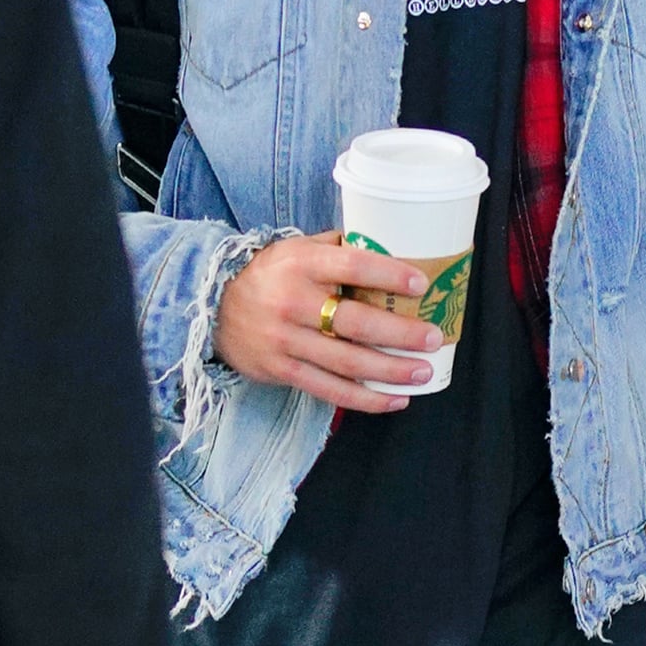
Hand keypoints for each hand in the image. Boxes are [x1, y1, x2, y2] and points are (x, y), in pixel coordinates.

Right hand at [213, 231, 441, 413]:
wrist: (212, 305)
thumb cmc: (272, 273)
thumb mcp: (300, 248)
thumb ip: (341, 247)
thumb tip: (396, 246)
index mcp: (303, 264)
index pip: (353, 266)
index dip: (389, 275)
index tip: (421, 284)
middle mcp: (293, 302)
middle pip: (355, 322)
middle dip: (400, 334)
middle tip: (434, 338)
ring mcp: (285, 340)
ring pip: (345, 361)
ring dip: (389, 371)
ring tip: (422, 373)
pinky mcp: (280, 370)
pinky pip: (328, 389)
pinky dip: (364, 399)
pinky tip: (394, 400)